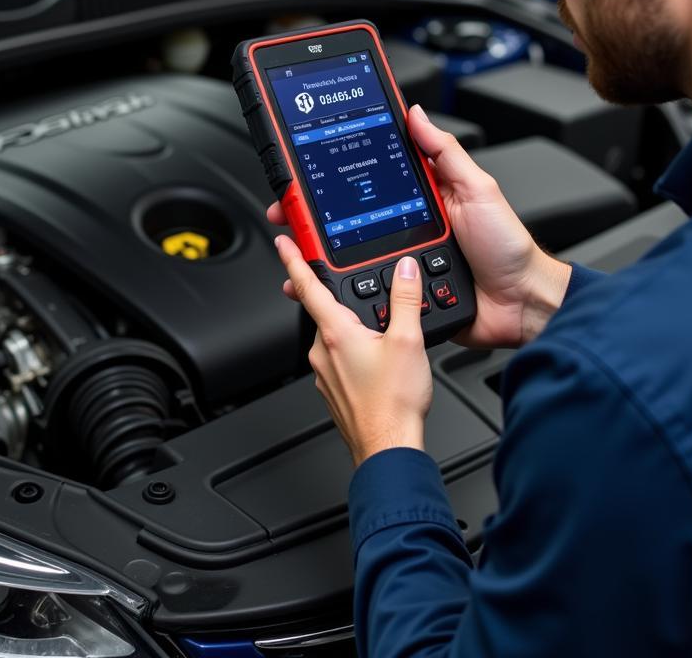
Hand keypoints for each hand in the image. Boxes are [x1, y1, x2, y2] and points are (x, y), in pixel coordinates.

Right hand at [265, 105, 571, 348]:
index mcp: (420, 197)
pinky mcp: (401, 295)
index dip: (337, 174)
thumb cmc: (506, 246)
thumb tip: (415, 114)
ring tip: (295, 250)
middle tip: (287, 212)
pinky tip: (319, 287)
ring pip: (349, 258)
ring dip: (318, 256)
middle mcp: (403, 228)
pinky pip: (364, 292)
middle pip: (348, 218)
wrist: (521, 305)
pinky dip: (340, 291)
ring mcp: (399, 262)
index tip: (308, 169)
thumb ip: (445, 152)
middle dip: (313, 215)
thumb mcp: (477, 188)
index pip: (369, 179)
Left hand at [275, 236, 430, 466]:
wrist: (389, 448)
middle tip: (367, 302)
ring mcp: (324, 372)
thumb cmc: (394, 404)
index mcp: (335, 332)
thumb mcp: (409, 341)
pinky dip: (356, 353)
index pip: (307, 286)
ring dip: (354, 331)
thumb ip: (405, 300)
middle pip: (325, 311)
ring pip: (335, 337)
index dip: (294, 260)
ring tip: (386, 340)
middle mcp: (322, 351)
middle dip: (344, 302)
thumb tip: (405, 270)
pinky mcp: (333, 389)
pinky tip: (379, 364)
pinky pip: (340, 360)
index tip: (283, 243)